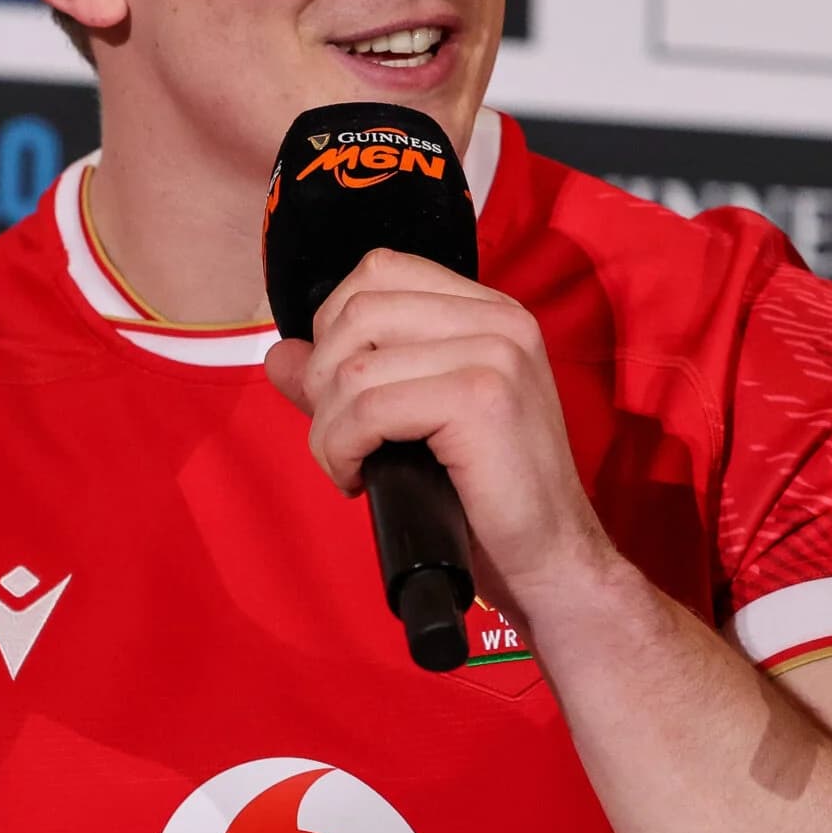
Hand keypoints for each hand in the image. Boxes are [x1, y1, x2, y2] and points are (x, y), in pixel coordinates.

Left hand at [263, 248, 613, 619]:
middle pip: (358, 310)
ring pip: (353, 365)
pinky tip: (359, 479)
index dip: (336, 327)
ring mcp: (495, 354)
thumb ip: (350, 380)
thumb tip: (279, 354)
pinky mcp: (481, 398)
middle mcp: (500, 320)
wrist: (552, 561)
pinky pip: (368, 407)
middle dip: (322, 380)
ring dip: (327, 427)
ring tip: (350, 466)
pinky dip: (342, 447)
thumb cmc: (487, 499)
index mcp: (491, 313)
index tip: (342, 391)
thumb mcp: (416, 422)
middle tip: (340, 438)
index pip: (381, 271)